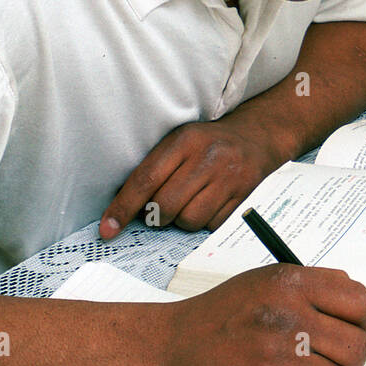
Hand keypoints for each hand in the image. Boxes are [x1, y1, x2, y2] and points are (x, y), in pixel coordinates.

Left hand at [100, 118, 284, 238]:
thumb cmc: (208, 143)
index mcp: (185, 140)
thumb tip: (123, 209)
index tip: (108, 229)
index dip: (124, 207)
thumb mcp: (180, 141)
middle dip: (156, 216)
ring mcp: (228, 177)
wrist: (256, 137)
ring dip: (182, 221)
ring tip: (188, 204)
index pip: (146, 179)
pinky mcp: (243, 194)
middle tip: (159, 212)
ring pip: (190, 220)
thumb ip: (155, 169)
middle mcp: (208, 157)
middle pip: (166, 205)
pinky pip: (212, 225)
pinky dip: (205, 222)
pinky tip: (208, 205)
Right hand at [162, 264, 365, 365]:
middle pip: (355, 344)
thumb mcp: (267, 283)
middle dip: (349, 355)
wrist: (171, 349)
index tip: (360, 328)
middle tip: (328, 355)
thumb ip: (318, 290)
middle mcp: (285, 314)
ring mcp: (276, 354)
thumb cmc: (221, 317)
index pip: (359, 300)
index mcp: (289, 282)